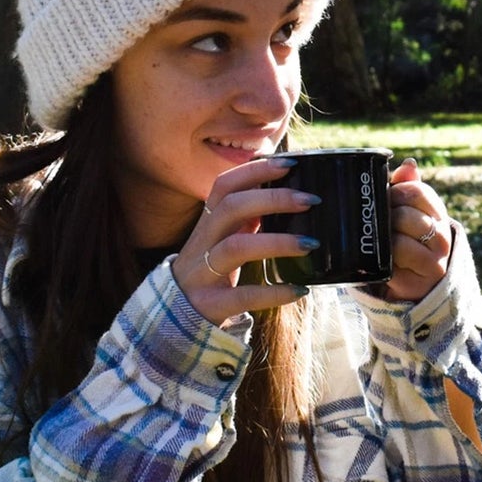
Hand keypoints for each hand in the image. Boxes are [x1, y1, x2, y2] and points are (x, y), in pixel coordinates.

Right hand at [170, 154, 314, 323]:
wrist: (170, 317)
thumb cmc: (209, 271)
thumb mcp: (222, 240)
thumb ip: (246, 218)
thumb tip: (287, 194)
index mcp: (207, 224)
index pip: (225, 186)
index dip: (254, 171)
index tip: (290, 164)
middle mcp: (201, 243)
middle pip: (231, 208)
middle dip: (272, 198)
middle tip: (310, 200)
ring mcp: (201, 273)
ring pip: (235, 247)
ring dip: (277, 242)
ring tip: (311, 243)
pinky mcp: (208, 304)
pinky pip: (242, 295)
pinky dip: (273, 292)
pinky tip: (299, 289)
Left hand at [382, 157, 451, 302]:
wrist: (417, 285)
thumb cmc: (408, 243)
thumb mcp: (409, 214)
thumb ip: (407, 189)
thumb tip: (409, 164)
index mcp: (437, 214)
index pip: (419, 192)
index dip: (397, 192)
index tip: (386, 198)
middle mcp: (442, 236)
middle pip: (406, 215)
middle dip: (387, 217)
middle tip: (379, 222)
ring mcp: (436, 258)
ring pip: (401, 239)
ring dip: (386, 239)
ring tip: (382, 242)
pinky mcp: (423, 276)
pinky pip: (397, 260)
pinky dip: (386, 258)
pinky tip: (385, 259)